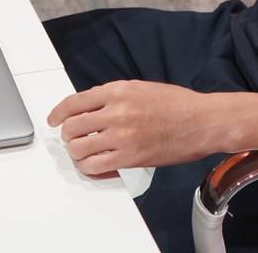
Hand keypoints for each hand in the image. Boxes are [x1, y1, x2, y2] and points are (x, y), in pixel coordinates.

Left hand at [47, 80, 226, 174]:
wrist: (202, 121)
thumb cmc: (177, 105)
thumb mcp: (140, 88)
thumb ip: (112, 96)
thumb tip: (88, 107)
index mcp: (118, 90)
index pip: (74, 102)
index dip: (58, 113)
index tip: (55, 119)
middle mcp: (117, 111)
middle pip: (72, 126)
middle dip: (68, 135)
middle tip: (72, 139)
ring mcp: (123, 135)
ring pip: (79, 148)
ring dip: (77, 153)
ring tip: (85, 153)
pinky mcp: (131, 157)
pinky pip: (95, 166)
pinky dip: (90, 168)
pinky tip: (95, 165)